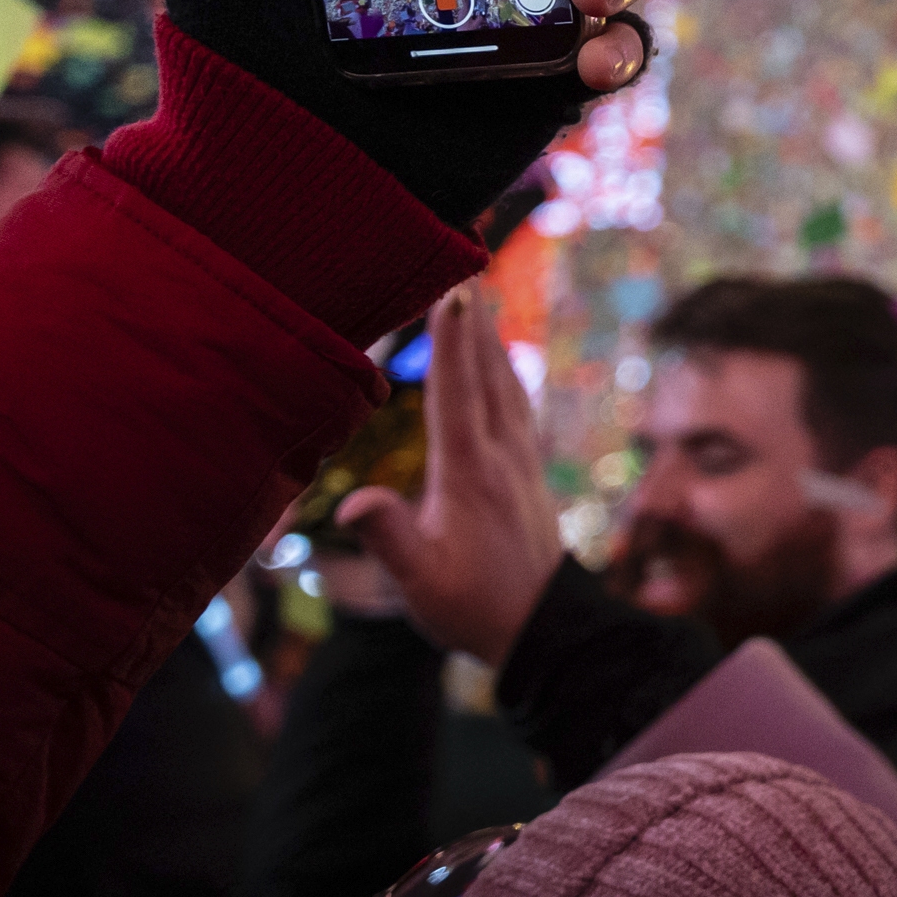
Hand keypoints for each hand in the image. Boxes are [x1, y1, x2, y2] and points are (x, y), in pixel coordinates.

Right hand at [337, 287, 564, 665]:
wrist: (544, 629)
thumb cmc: (473, 606)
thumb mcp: (421, 583)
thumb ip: (390, 538)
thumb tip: (353, 504)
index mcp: (468, 473)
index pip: (456, 393)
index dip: (450, 342)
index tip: (452, 291)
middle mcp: (500, 456)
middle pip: (486, 373)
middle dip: (474, 320)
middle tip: (470, 267)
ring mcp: (520, 461)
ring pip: (506, 385)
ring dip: (492, 339)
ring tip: (483, 298)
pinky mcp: (529, 473)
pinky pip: (516, 406)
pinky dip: (505, 373)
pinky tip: (503, 365)